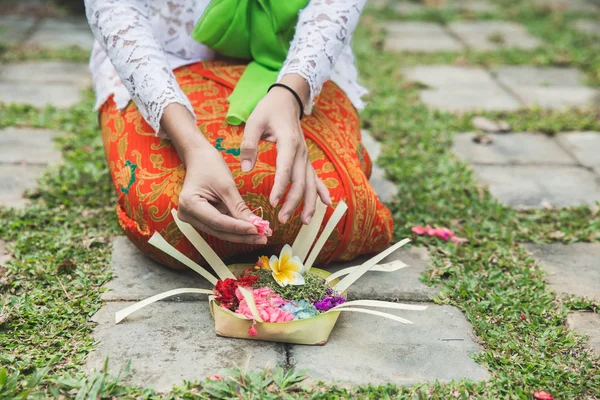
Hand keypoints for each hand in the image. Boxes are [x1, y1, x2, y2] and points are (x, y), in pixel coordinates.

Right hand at [178, 147, 268, 243]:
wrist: (198, 157)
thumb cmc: (209, 165)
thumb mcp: (226, 185)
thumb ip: (238, 207)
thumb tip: (254, 224)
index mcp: (190, 204)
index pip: (218, 222)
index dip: (239, 228)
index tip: (257, 230)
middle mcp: (187, 214)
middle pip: (219, 230)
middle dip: (243, 235)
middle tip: (263, 237)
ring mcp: (193, 217)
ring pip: (220, 231)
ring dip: (241, 234)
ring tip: (261, 235)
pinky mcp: (201, 218)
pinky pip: (220, 226)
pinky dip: (236, 227)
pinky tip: (252, 229)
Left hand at [240, 74, 331, 224]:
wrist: (287, 99)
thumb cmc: (269, 110)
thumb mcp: (254, 122)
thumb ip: (249, 144)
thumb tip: (246, 168)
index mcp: (288, 142)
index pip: (285, 168)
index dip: (281, 186)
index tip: (273, 202)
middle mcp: (301, 152)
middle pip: (301, 181)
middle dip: (293, 202)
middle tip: (282, 219)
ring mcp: (306, 157)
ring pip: (311, 183)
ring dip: (309, 203)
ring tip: (304, 222)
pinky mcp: (306, 160)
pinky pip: (316, 178)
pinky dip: (321, 191)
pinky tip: (327, 204)